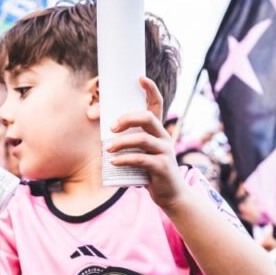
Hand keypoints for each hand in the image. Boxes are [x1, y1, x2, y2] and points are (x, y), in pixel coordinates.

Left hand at [107, 76, 186, 210]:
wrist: (171, 196)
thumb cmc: (152, 172)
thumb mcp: (142, 154)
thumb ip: (130, 144)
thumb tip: (104, 137)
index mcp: (158, 131)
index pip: (157, 104)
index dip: (150, 89)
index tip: (140, 78)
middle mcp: (164, 137)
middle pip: (147, 117)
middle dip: (127, 118)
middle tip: (111, 127)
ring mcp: (164, 151)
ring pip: (142, 139)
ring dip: (121, 142)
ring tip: (108, 149)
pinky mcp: (162, 167)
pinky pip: (141, 159)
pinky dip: (125, 159)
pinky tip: (114, 162)